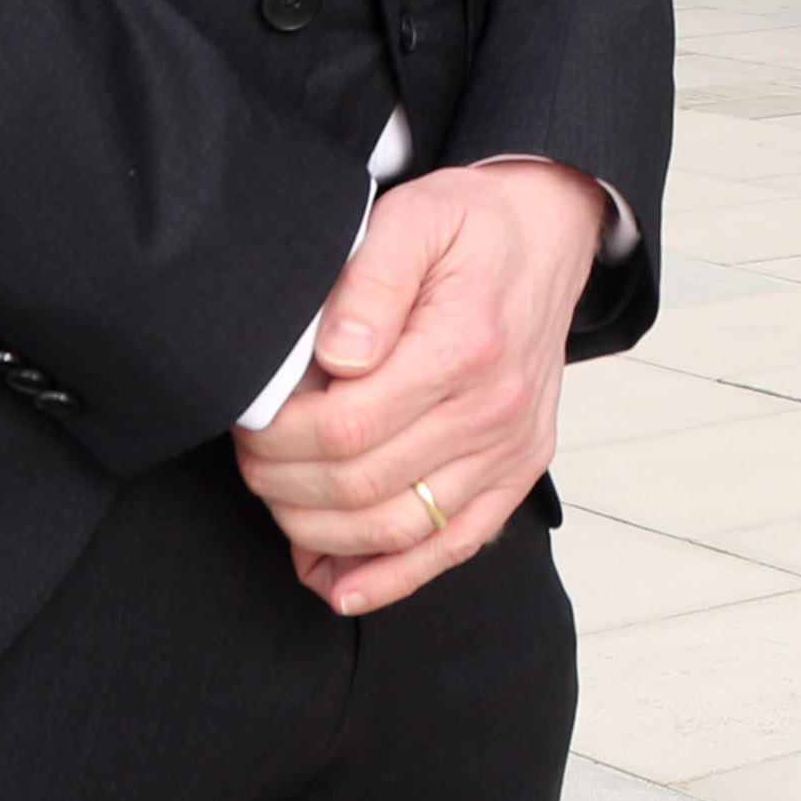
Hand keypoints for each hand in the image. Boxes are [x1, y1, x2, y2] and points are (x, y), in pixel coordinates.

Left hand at [231, 159, 604, 614]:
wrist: (550, 234)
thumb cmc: (475, 226)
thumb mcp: (416, 218)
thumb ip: (371, 281)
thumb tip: (336, 354)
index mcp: (466, 346)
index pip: (346, 428)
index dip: (277, 439)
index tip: (249, 420)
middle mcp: (496, 409)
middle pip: (361, 486)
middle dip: (282, 483)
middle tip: (251, 455)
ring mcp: (511, 448)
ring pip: (397, 527)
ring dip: (318, 531)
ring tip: (280, 499)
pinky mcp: (519, 471)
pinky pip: (453, 546)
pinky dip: (390, 578)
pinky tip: (338, 582)